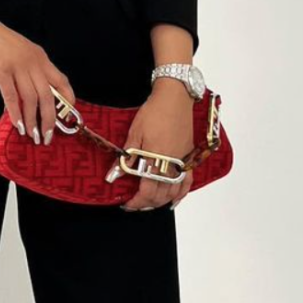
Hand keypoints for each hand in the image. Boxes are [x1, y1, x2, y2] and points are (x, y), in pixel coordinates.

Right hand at [0, 13, 74, 145]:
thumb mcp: (21, 52)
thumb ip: (29, 69)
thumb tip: (34, 94)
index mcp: (41, 57)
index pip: (62, 81)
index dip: (67, 100)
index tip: (66, 117)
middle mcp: (33, 62)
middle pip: (47, 95)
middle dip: (49, 119)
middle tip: (46, 136)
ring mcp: (17, 66)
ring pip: (30, 99)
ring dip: (32, 120)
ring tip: (32, 135)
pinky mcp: (0, 70)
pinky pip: (11, 95)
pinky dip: (15, 112)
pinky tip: (17, 125)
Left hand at [117, 85, 194, 210]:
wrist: (174, 98)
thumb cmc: (154, 113)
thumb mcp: (134, 134)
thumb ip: (126, 158)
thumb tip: (114, 175)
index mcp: (156, 160)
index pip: (147, 191)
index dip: (136, 201)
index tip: (127, 204)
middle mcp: (171, 165)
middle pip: (161, 195)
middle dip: (147, 204)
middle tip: (135, 204)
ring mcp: (182, 162)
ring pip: (175, 192)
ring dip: (161, 201)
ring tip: (150, 203)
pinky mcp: (188, 158)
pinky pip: (187, 182)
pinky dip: (180, 194)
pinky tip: (173, 199)